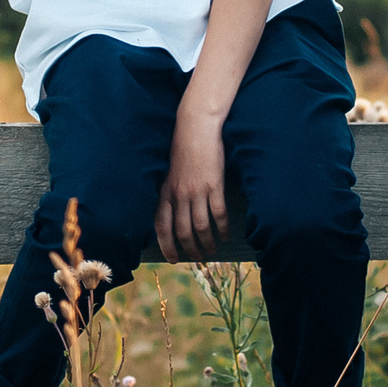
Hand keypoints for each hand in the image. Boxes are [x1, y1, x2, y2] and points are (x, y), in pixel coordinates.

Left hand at [155, 118, 226, 260]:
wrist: (196, 128)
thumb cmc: (183, 149)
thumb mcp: (169, 173)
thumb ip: (169, 193)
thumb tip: (172, 214)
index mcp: (165, 192)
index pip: (161, 225)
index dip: (166, 245)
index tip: (173, 258)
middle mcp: (179, 194)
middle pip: (183, 231)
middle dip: (190, 248)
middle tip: (197, 257)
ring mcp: (197, 191)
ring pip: (201, 227)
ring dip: (207, 242)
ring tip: (212, 250)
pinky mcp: (215, 185)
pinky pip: (218, 214)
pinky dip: (222, 228)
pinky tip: (226, 234)